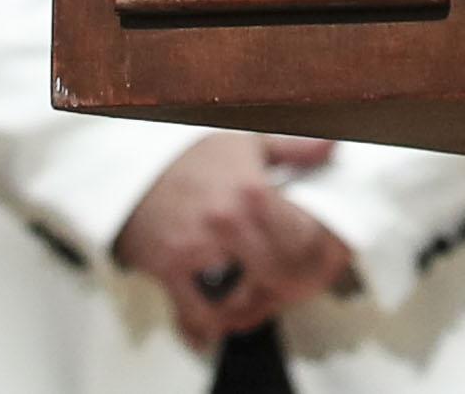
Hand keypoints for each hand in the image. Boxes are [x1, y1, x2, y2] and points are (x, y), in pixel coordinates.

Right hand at [111, 132, 349, 347]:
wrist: (132, 168)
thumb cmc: (191, 158)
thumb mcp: (246, 143)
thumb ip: (294, 149)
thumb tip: (332, 147)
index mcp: (254, 192)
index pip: (306, 240)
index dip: (324, 257)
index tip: (329, 263)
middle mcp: (230, 222)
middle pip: (284, 272)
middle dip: (299, 284)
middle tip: (302, 285)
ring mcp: (199, 249)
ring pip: (247, 298)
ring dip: (261, 305)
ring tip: (265, 297)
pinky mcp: (171, 269)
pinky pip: (200, 312)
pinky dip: (217, 322)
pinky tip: (226, 314)